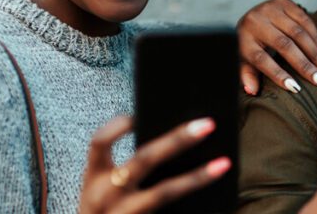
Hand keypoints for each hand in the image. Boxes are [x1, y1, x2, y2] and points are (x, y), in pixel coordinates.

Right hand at [79, 116, 230, 212]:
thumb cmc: (104, 211)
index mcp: (93, 177)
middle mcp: (105, 195)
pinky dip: (193, 198)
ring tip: (223, 164)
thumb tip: (175, 140)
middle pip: (144, 159)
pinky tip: (215, 192)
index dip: (118, 125)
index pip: (100, 142)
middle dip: (177, 140)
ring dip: (197, 176)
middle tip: (208, 124)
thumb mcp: (102, 189)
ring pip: (165, 192)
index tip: (142, 112)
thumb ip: (127, 168)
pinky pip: (170, 212)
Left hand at [237, 0, 316, 94]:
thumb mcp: (243, 59)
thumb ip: (248, 75)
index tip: (295, 88)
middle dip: (306, 65)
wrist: (251, 15)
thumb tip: (252, 91)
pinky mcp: (285, 2)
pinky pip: (306, 21)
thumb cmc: (249, 43)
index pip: (261, 59)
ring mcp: (271, 9)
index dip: (278, 74)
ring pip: (299, 33)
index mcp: (244, 38)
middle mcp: (257, 21)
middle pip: (284, 45)